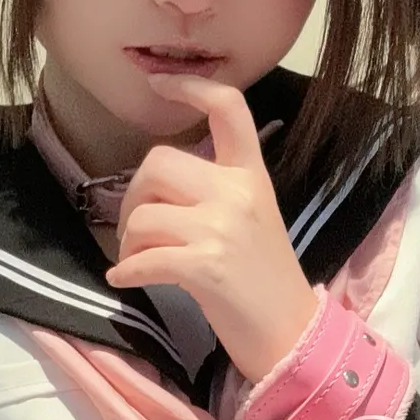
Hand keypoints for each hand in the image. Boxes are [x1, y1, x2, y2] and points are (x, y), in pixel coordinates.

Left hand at [105, 74, 317, 382]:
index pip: (227, 110)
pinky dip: (126, 272)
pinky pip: (143, 258)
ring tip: (137, 264)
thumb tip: (159, 184)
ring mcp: (223, 228)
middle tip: (136, 230)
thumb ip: (218, 190)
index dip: (189, 87)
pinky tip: (125, 281)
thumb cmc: (266, 283)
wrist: (294, 337)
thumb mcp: (254, 220)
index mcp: (252, 176)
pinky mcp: (207, 266)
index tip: (158, 82)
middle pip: (158, 163)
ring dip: (128, 243)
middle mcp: (238, 193)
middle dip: (133, 197)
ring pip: (144, 214)